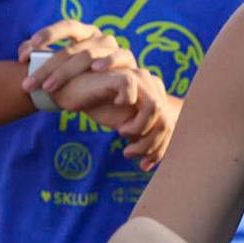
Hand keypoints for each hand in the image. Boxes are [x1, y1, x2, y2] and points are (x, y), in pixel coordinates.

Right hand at [50, 63, 177, 168]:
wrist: (74, 91)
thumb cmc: (100, 107)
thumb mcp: (124, 124)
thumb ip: (141, 134)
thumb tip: (151, 160)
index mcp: (155, 95)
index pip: (169, 124)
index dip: (160, 148)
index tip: (143, 165)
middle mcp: (151, 84)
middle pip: (165, 119)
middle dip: (150, 144)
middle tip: (129, 153)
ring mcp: (138, 78)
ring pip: (154, 107)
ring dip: (140, 128)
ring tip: (122, 133)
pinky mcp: (121, 77)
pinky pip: (132, 96)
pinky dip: (124, 110)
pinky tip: (115, 120)